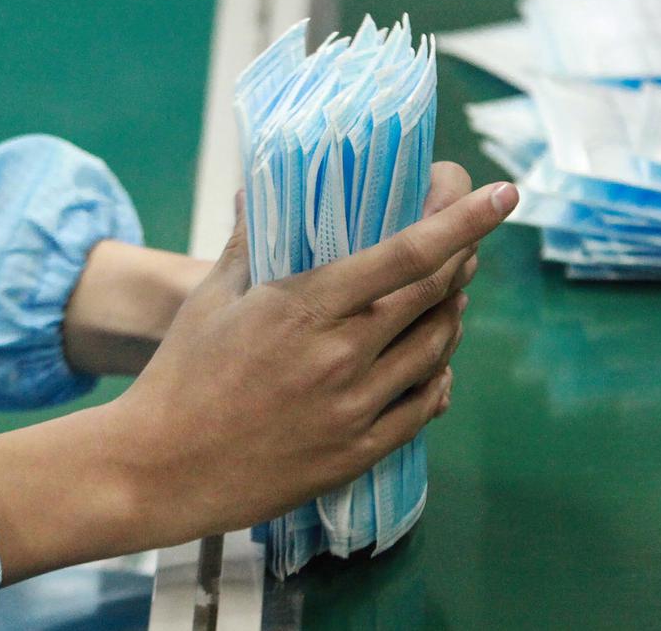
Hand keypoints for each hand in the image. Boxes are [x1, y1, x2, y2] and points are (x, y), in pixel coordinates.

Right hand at [0, 166, 516, 583]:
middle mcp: (341, 355)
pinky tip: (436, 362)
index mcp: (305, 307)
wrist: (158, 470)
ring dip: (453, 313)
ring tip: (451, 294)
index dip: (462, 220)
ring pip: (436, 348)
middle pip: (434, 295)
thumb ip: (250, 242)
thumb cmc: (180, 376)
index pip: (407, 254)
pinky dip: (438, 376)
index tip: (503, 193)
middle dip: (463, 258)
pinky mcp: (356, 452)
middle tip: (468, 242)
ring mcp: (354, 408)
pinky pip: (422, 407)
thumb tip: (262, 190)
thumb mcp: (211, 299)